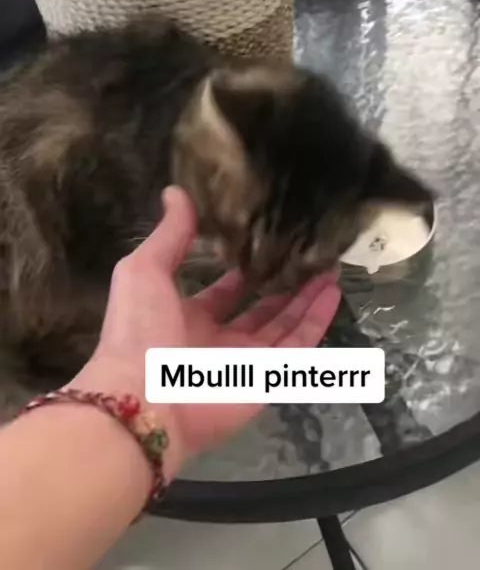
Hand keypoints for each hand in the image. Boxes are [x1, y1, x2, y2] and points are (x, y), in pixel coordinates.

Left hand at [72, 187, 340, 475]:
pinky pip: (300, 346)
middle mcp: (217, 341)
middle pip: (259, 309)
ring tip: (329, 267)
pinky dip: (317, 320)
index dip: (241, 270)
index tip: (264, 245)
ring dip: (307, 297)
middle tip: (306, 255)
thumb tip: (176, 192)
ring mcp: (245, 362)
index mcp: (185, 317)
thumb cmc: (138, 331)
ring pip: (285, 325)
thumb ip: (169, 235)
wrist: (145, 400)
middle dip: (282, 284)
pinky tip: (332, 290)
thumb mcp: (144, 270)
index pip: (222, 292)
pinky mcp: (268, 378)